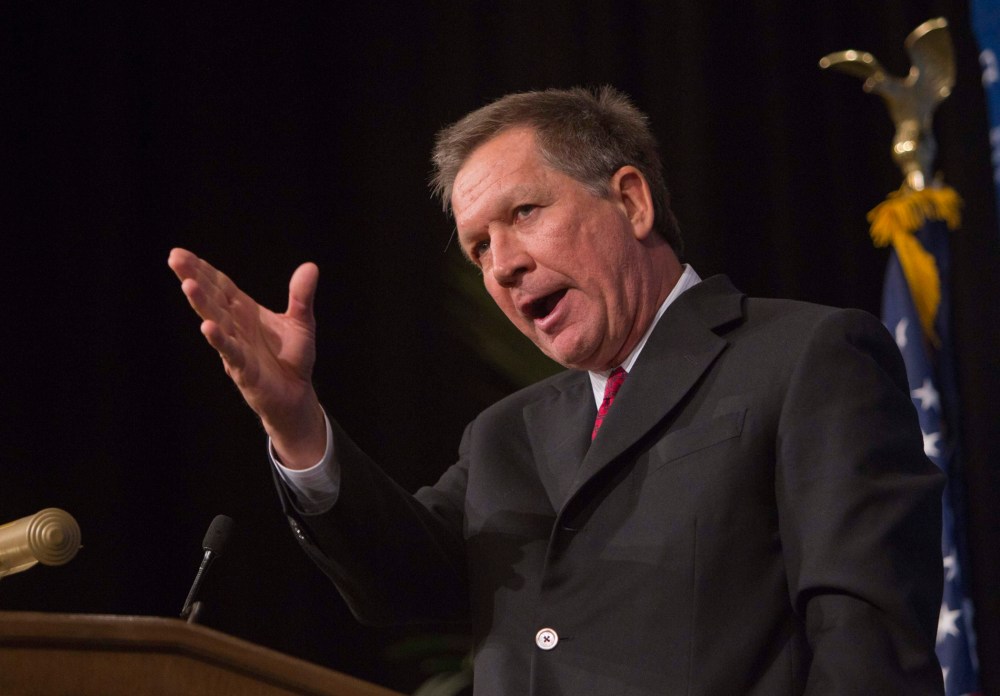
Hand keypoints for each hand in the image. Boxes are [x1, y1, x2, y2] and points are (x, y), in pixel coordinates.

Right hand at [168, 248, 325, 467]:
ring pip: (216, 321)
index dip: (203, 269)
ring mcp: (236, 346)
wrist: (296, 394)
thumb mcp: (301, 322)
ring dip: (202, 304)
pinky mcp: (244, 368)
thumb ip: (301, 296)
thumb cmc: (292, 358)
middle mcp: (236, 326)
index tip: (181, 253)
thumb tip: (311, 266)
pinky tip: (207, 326)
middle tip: (174, 258)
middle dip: (193, 278)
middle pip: (212, 298)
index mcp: (245, 312)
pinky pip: (230, 351)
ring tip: (188, 285)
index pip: (220, 286)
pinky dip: (219, 339)